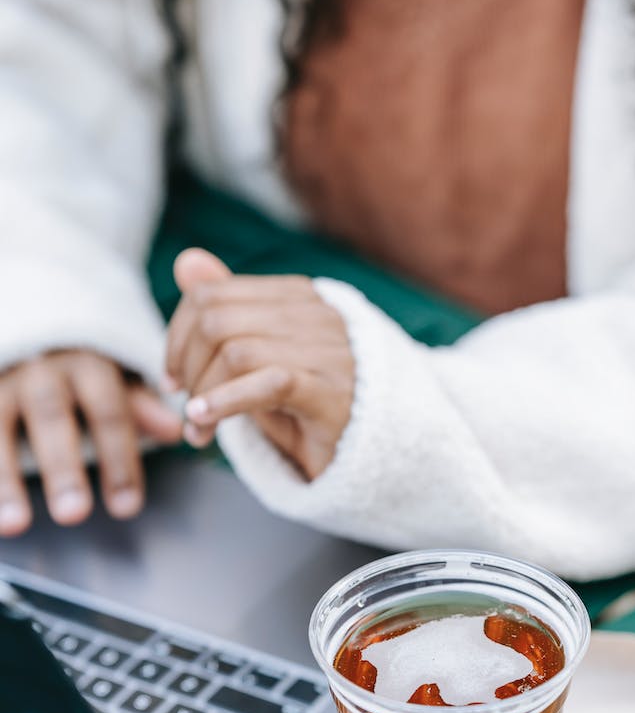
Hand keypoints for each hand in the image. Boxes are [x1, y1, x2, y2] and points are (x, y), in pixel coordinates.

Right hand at [0, 351, 182, 535]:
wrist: (21, 317)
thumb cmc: (74, 358)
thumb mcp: (110, 372)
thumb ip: (136, 404)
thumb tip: (174, 430)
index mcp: (85, 363)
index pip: (109, 413)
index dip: (120, 460)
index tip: (127, 506)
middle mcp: (38, 368)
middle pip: (52, 418)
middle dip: (63, 467)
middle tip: (74, 513)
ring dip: (4, 480)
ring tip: (15, 524)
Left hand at [165, 250, 354, 480]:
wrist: (381, 452)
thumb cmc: (314, 406)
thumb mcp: (263, 357)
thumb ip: (225, 312)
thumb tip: (186, 260)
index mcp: (296, 298)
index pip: (210, 295)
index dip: (176, 337)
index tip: (174, 379)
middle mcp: (314, 315)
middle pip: (216, 321)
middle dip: (187, 368)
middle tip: (188, 409)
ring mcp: (328, 352)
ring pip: (235, 352)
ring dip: (203, 395)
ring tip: (200, 428)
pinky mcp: (333, 393)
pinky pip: (267, 382)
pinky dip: (225, 401)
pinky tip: (206, 420)